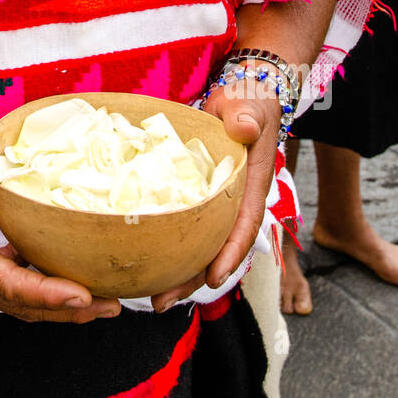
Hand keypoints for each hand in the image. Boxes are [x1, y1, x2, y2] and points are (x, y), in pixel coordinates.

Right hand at [0, 155, 121, 322]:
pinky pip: (7, 289)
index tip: (88, 296)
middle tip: (115, 306)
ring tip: (98, 298)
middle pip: (26, 307)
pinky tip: (54, 269)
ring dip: (57, 304)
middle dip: (72, 310)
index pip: (14, 286)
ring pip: (18, 303)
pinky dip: (36, 288)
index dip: (52, 294)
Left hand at [150, 83, 280, 312]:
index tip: (214, 277)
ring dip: (179, 273)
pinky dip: (170, 248)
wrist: (244, 96)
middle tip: (161, 301)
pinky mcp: (199, 198)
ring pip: (200, 246)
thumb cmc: (248, 102)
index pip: (244, 225)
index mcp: (251, 187)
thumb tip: (244, 128)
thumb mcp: (249, 106)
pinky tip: (147, 264)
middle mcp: (235, 202)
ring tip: (151, 298)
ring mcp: (217, 203)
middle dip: (192, 279)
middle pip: (217, 249)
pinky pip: (187, 229)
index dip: (230, 253)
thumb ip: (246, 117)